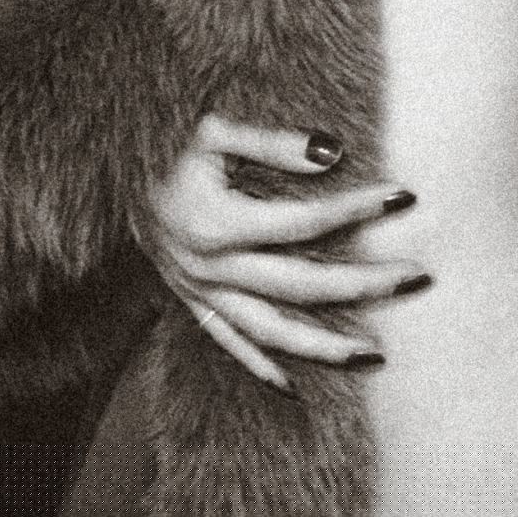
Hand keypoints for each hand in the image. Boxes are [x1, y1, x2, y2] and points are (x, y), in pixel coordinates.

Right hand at [131, 113, 429, 391]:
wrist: (99, 170)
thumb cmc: (159, 139)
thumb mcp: (211, 128)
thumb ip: (272, 143)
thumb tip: (334, 153)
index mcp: (217, 224)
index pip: (305, 222)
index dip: (358, 209)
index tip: (404, 196)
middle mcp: (209, 267)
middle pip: (302, 285)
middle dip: (364, 284)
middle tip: (418, 276)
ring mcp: (198, 291)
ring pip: (271, 332)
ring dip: (325, 346)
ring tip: (377, 355)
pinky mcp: (188, 301)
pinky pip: (228, 344)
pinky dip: (260, 367)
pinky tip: (295, 388)